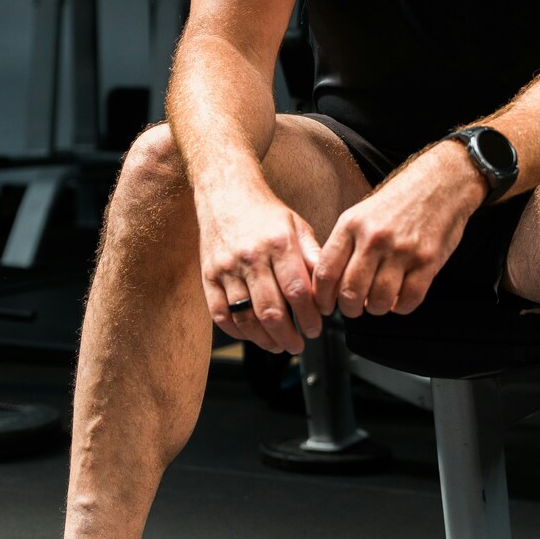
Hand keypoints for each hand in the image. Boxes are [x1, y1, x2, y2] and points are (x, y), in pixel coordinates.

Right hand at [199, 186, 323, 354]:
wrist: (225, 193)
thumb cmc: (265, 212)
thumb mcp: (298, 226)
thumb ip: (314, 258)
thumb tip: (330, 289)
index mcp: (279, 244)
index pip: (297, 291)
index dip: (309, 317)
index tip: (315, 328)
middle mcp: (251, 256)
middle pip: (271, 310)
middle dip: (288, 335)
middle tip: (298, 344)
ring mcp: (226, 268)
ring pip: (245, 318)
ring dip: (264, 340)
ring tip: (278, 345)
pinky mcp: (208, 275)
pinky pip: (220, 314)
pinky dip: (236, 331)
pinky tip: (251, 335)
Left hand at [312, 144, 485, 318]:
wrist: (442, 182)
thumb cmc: (399, 200)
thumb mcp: (361, 213)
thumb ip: (345, 245)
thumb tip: (330, 283)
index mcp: (351, 224)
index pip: (326, 271)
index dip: (323, 297)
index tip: (327, 306)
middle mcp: (374, 238)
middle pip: (350, 292)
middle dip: (349, 309)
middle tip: (353, 309)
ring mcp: (402, 250)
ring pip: (379, 300)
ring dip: (376, 309)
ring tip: (378, 302)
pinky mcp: (427, 260)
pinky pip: (409, 300)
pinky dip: (402, 307)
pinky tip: (400, 299)